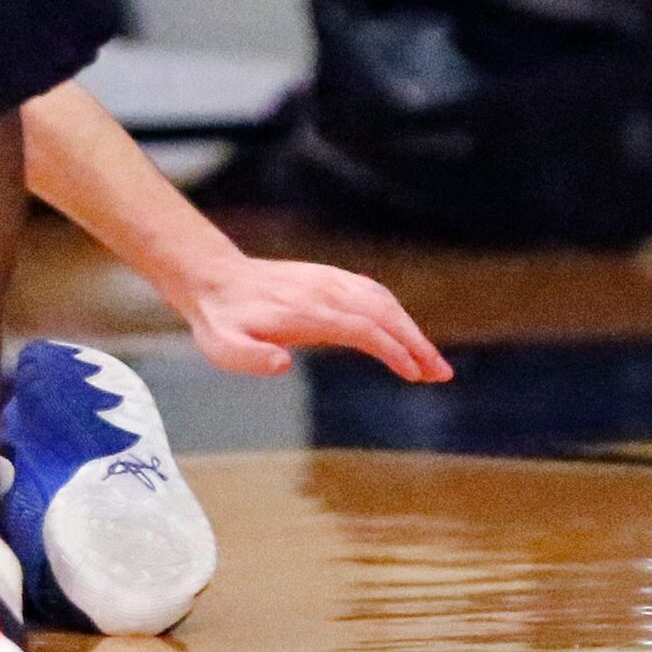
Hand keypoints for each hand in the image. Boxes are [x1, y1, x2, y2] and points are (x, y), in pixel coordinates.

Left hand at [178, 255, 452, 383]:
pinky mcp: (326, 277)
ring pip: (381, 300)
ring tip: (431, 361)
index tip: (414, 373)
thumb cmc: (219, 320)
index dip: (393, 350)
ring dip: (410, 328)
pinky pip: (370, 291)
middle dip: (416, 342)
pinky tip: (404, 330)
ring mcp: (327, 281)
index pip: (363, 328)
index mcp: (306, 312)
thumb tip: (283, 364)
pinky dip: (394, 311)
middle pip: (383, 313)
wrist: (211, 278)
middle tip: (440, 373)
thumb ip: (249, 358)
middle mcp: (323, 291)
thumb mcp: (222, 347)